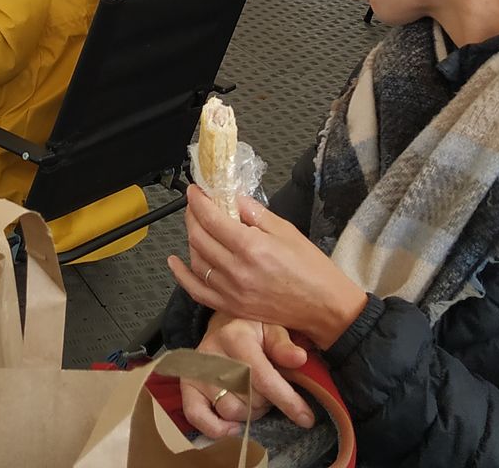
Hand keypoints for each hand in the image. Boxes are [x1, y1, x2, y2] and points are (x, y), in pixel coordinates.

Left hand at [166, 186, 367, 351]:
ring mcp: (231, 291)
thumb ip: (255, 213)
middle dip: (192, 216)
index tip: (195, 191)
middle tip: (196, 204)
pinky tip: (175, 262)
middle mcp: (236, 270)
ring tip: (196, 226)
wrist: (323, 307)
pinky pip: (197, 291)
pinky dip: (182, 276)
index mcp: (251, 247)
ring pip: (196, 261)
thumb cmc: (311, 269)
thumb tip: (234, 198)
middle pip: (199, 238)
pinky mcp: (231, 307)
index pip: (212, 219)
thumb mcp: (286, 230)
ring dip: (190, 239)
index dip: (198, 202)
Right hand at [178, 316, 309, 439]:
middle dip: (267, 402)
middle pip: (248, 398)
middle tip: (271, 391)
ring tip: (254, 397)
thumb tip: (300, 359)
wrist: (223, 324)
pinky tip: (234, 425)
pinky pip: (197, 417)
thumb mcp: (273, 328)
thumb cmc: (253, 329)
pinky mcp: (187, 386)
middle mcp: (212, 354)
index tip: (307, 418)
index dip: (287, 401)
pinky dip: (217, 428)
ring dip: (249, 412)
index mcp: (235, 336)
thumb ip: (284, 345)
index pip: (263, 377)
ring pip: (230, 410)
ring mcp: (197, 371)